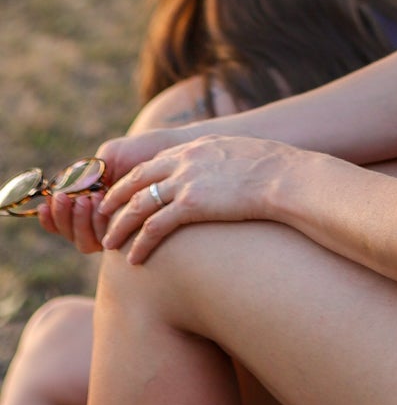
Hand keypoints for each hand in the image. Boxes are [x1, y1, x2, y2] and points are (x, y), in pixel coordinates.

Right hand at [34, 130, 190, 251]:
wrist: (177, 154)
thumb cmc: (144, 152)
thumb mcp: (111, 157)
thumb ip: (87, 173)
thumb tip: (63, 190)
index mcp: (93, 205)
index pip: (64, 221)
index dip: (52, 218)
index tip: (47, 203)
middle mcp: (103, 223)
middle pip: (71, 235)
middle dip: (65, 218)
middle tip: (68, 199)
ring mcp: (118, 232)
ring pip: (85, 242)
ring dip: (79, 222)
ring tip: (86, 199)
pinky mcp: (133, 238)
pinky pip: (105, 242)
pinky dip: (97, 227)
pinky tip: (98, 206)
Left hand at [98, 133, 299, 264]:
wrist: (286, 177)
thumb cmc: (274, 170)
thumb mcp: (240, 153)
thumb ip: (220, 160)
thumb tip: (222, 173)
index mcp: (195, 146)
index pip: (152, 162)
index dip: (133, 180)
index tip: (122, 195)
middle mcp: (184, 160)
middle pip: (136, 180)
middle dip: (115, 200)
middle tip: (103, 216)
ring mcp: (186, 181)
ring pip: (138, 205)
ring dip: (120, 226)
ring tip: (109, 243)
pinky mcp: (191, 204)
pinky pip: (154, 226)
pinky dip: (140, 243)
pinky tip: (134, 258)